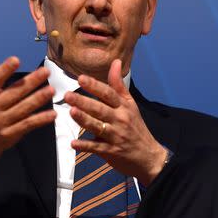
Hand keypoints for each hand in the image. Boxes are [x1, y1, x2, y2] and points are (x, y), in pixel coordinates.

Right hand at [0, 46, 56, 175]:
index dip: (4, 70)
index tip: (16, 60)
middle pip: (13, 93)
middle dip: (31, 82)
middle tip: (46, 71)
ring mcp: (0, 123)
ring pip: (23, 108)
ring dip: (38, 98)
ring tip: (52, 89)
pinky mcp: (10, 134)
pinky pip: (28, 124)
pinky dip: (41, 119)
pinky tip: (53, 113)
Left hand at [64, 59, 167, 185]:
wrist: (149, 156)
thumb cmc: (136, 127)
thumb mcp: (130, 104)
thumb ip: (119, 84)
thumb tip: (116, 61)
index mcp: (123, 107)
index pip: (108, 93)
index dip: (95, 86)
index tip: (81, 78)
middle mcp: (120, 119)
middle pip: (100, 109)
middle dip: (84, 102)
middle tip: (68, 96)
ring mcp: (116, 136)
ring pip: (98, 126)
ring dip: (84, 120)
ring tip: (71, 112)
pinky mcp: (111, 151)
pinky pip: (97, 147)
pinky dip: (85, 146)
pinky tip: (74, 143)